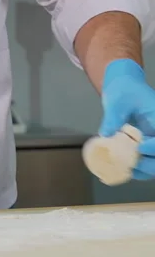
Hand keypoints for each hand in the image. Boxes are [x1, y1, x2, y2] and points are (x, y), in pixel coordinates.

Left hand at [100, 59, 154, 179]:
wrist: (123, 86)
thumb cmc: (123, 89)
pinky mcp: (146, 144)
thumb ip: (113, 117)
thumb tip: (106, 134)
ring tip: (129, 171)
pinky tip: (126, 170)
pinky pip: (147, 159)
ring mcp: (153, 138)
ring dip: (146, 169)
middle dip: (151, 163)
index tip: (140, 148)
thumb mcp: (117, 101)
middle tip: (133, 165)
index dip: (154, 146)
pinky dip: (140, 168)